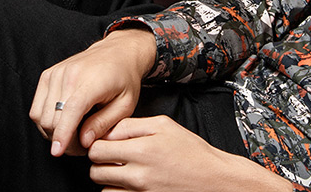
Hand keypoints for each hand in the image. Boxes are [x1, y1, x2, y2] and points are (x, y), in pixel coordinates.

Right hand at [29, 28, 155, 155]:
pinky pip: (36, 107)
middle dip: (64, 140)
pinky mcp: (47, 75)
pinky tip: (63, 122)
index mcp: (92, 82)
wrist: (117, 52)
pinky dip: (46, 121)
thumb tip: (84, 141)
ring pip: (40, 115)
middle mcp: (69, 75)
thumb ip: (104, 124)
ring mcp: (55, 74)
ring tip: (73, 134)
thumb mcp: (125, 105)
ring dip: (53, 132)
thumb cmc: (124, 78)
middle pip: (53, 118)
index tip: (57, 152)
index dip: (63, 134)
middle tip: (81, 146)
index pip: (71, 110)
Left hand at [88, 116, 295, 191]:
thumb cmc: (191, 152)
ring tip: (124, 172)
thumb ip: (131, 125)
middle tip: (113, 159)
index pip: (97, 149)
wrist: (214, 180)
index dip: (98, 145)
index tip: (106, 145)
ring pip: (104, 189)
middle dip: (100, 164)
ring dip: (109, 181)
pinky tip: (131, 184)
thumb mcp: (164, 126)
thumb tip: (106, 132)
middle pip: (95, 171)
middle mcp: (140, 174)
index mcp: (143, 149)